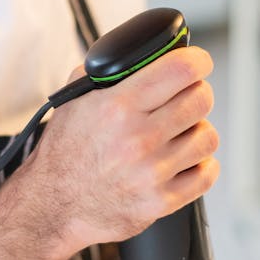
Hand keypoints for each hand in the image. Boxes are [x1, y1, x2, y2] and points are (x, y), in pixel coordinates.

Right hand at [29, 46, 218, 248]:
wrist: (51, 205)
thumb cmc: (64, 152)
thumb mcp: (75, 99)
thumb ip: (108, 71)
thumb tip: (144, 54)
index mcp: (117, 106)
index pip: (180, 70)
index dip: (197, 61)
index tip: (198, 63)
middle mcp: (138, 139)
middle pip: (201, 100)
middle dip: (196, 93)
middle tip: (185, 97)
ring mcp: (152, 173)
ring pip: (207, 137)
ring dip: (197, 130)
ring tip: (179, 133)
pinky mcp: (160, 201)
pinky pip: (205, 174)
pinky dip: (200, 164)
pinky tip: (183, 159)